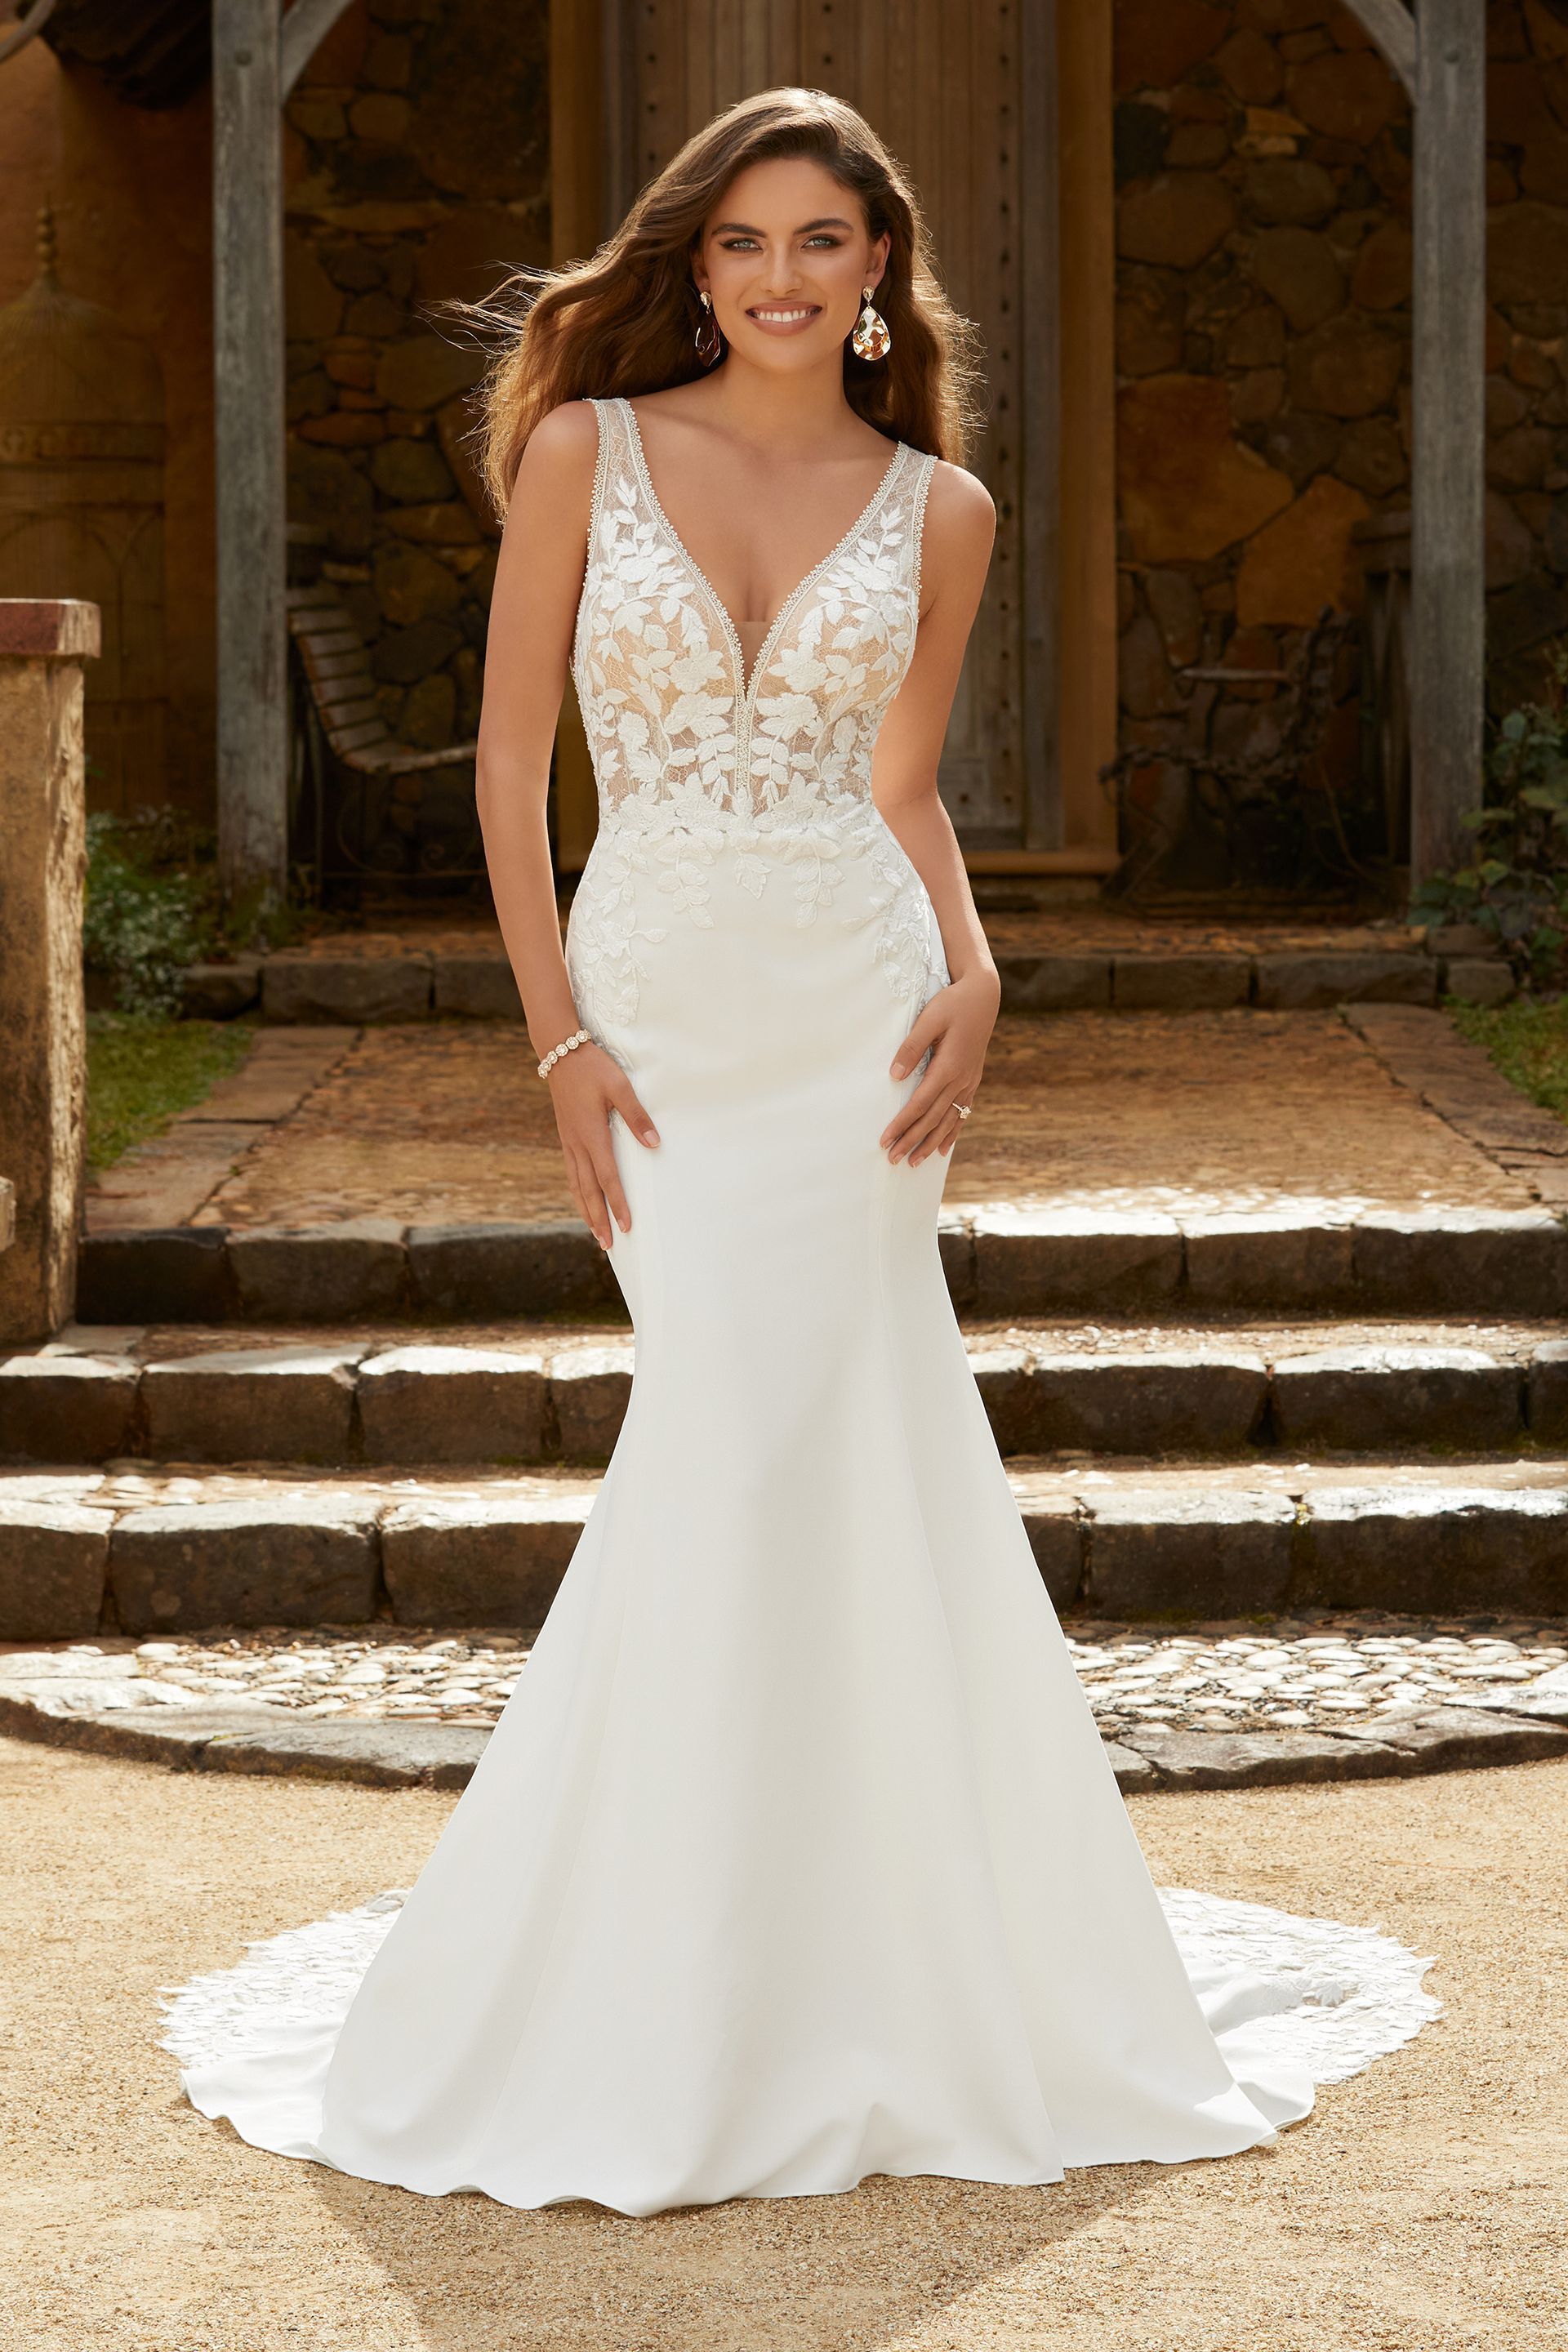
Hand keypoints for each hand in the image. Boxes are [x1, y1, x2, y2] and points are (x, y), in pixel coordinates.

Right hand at [547, 1042, 659, 1245]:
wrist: (560, 1053)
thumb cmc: (593, 1068)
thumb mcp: (620, 1087)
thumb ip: (637, 1117)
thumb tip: (655, 1145)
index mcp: (592, 1134)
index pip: (608, 1177)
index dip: (618, 1203)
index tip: (627, 1225)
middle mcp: (577, 1144)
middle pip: (588, 1190)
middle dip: (599, 1219)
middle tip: (609, 1245)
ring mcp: (569, 1142)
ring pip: (577, 1185)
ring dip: (587, 1211)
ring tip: (596, 1234)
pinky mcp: (566, 1137)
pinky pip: (571, 1173)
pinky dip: (578, 1193)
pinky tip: (583, 1201)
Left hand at [880, 968, 999, 1167]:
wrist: (983, 996)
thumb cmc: (952, 1004)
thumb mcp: (929, 1019)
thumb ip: (912, 1047)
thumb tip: (895, 1076)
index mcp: (948, 1066)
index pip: (919, 1104)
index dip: (902, 1124)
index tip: (885, 1140)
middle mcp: (961, 1079)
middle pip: (932, 1119)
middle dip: (912, 1141)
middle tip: (893, 1160)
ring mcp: (969, 1081)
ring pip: (948, 1121)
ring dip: (930, 1143)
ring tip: (914, 1162)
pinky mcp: (972, 1079)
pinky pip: (962, 1112)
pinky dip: (952, 1132)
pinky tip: (943, 1147)